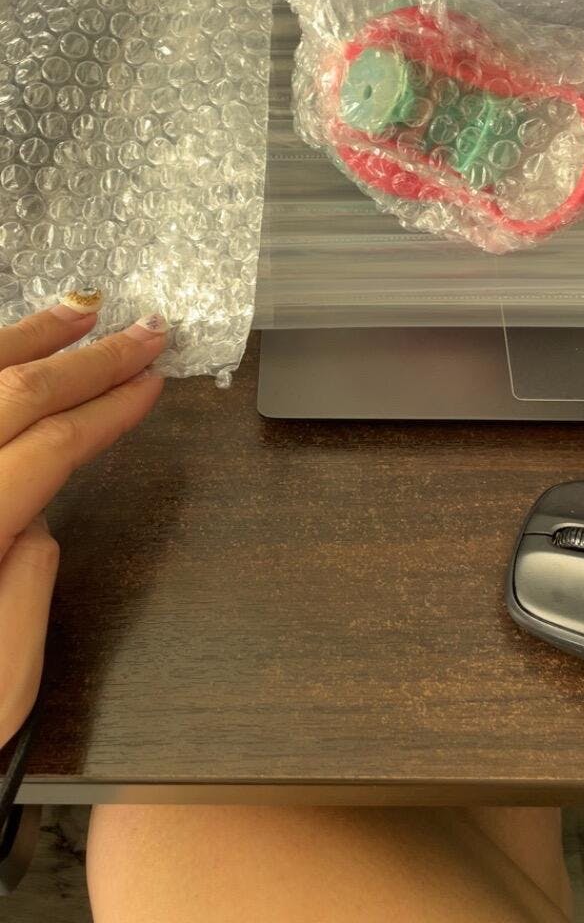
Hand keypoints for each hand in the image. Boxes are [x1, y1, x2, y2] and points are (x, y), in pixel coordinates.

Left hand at [0, 298, 166, 749]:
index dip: (106, 409)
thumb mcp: (2, 685)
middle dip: (84, 360)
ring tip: (83, 313)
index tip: (154, 383)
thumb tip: (40, 517)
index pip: (43, 449)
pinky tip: (10, 350)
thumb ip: (26, 586)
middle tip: (144, 331)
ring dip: (24, 342)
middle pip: (7, 399)